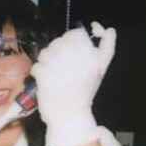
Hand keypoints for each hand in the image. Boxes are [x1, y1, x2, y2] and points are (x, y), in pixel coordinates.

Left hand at [30, 22, 116, 145]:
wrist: (69, 117)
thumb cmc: (83, 94)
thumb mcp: (100, 70)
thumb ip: (107, 47)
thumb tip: (109, 29)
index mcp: (92, 56)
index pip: (75, 34)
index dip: (69, 42)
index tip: (69, 55)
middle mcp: (77, 59)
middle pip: (58, 42)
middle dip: (56, 53)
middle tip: (60, 68)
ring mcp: (59, 67)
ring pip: (45, 52)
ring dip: (45, 62)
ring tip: (52, 75)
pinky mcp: (45, 75)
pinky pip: (36, 65)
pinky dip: (38, 73)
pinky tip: (45, 81)